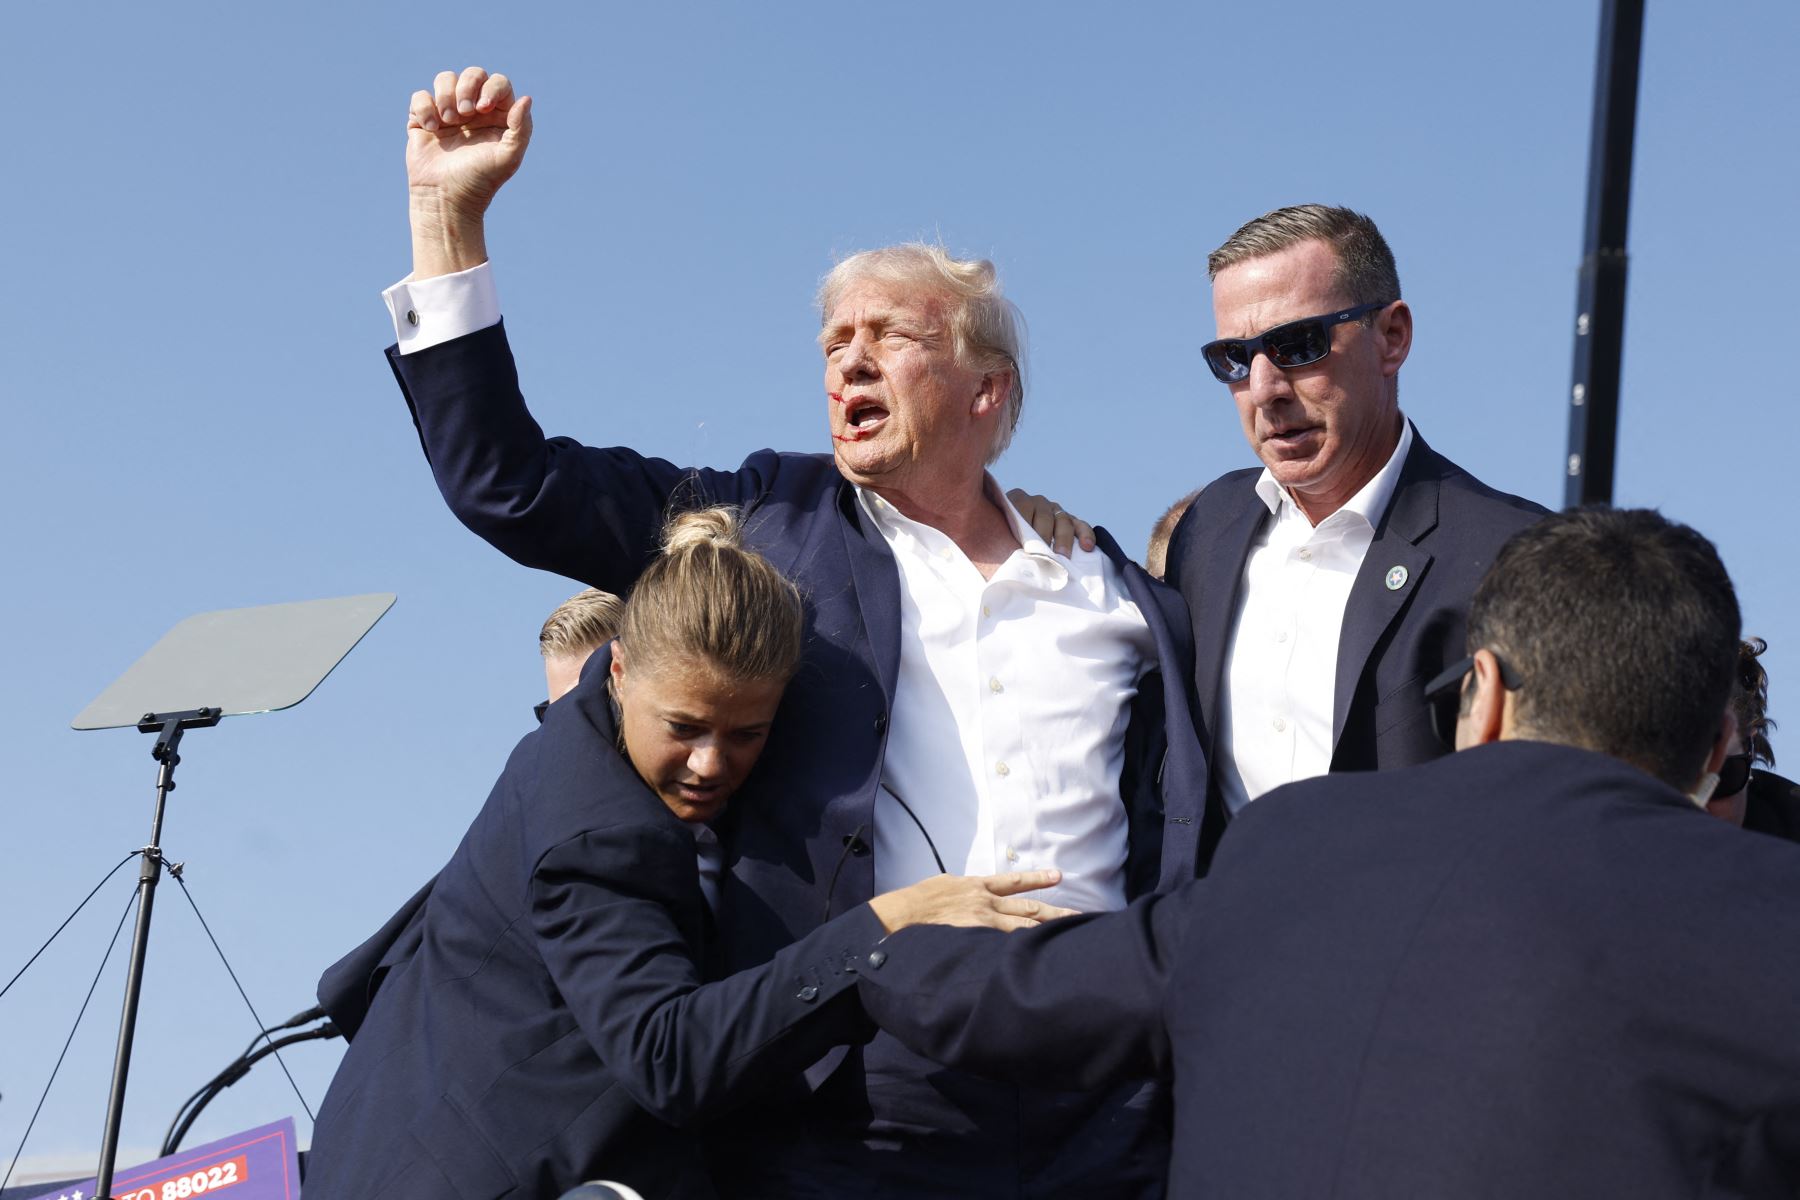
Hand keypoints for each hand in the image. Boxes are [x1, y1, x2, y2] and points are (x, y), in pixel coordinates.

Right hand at [405, 67, 532, 275]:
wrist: (447, 198)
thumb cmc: (481, 180)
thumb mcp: (508, 157)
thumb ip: (521, 128)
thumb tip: (526, 98)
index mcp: (497, 116)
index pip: (498, 83)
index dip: (491, 88)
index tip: (483, 108)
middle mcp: (474, 110)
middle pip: (472, 74)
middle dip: (467, 86)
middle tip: (465, 113)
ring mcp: (448, 113)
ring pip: (445, 78)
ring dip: (446, 95)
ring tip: (448, 120)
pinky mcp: (424, 119)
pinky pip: (421, 96)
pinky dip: (424, 108)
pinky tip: (431, 129)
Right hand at [868, 870, 1079, 933]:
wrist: (901, 914)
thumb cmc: (916, 902)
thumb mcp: (943, 885)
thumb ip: (962, 890)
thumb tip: (970, 893)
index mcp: (976, 886)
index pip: (1014, 882)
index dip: (1037, 879)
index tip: (1058, 876)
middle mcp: (985, 902)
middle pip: (1028, 907)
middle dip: (1054, 911)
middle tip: (1079, 915)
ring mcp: (983, 922)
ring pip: (1022, 926)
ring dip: (1046, 929)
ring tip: (1069, 933)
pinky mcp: (976, 937)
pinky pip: (1004, 943)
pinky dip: (1022, 947)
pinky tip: (1039, 953)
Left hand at [1006, 489, 1095, 555]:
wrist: (1014, 542)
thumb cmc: (1002, 540)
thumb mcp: (999, 536)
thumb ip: (1002, 540)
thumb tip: (1008, 559)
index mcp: (1017, 500)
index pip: (1022, 507)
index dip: (1024, 526)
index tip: (1024, 545)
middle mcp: (1037, 502)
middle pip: (1044, 515)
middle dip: (1044, 536)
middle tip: (1043, 555)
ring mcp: (1055, 510)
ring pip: (1063, 520)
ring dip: (1063, 539)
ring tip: (1062, 557)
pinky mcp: (1071, 521)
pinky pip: (1081, 525)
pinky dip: (1086, 535)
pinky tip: (1087, 547)